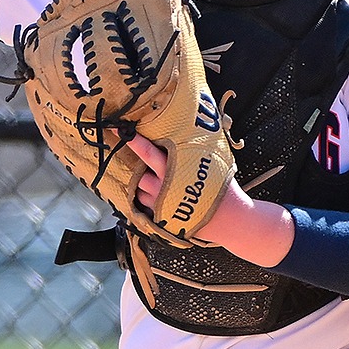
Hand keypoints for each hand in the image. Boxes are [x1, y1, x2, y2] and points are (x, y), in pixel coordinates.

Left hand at [127, 135, 288, 262]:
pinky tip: (162, 201)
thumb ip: (197, 149)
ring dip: (145, 187)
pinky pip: (146, 208)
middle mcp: (162, 185)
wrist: (230, 219)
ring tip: (161, 187)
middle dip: (139, 168)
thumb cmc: (224, 189)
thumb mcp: (213, 162)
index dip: (133, 141)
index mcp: (175, 168)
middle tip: (146, 167)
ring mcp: (159, 203)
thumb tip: (196, 129)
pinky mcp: (160, 218)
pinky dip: (150, 203)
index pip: (147, 151)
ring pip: (140, 190)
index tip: (119, 131)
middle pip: (138, 172)